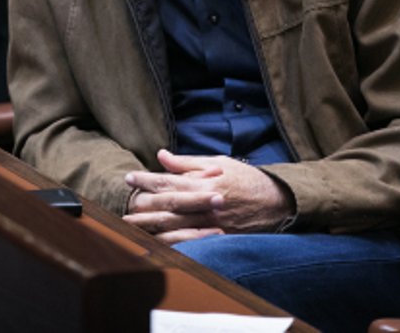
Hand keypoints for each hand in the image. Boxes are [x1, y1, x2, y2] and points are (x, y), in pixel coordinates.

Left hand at [123, 149, 294, 243]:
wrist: (276, 202)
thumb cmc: (247, 179)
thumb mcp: (219, 163)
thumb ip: (189, 162)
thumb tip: (163, 156)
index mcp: (204, 182)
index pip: (169, 179)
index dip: (146, 178)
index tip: (129, 177)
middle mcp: (204, 203)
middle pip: (166, 204)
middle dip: (142, 204)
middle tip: (123, 206)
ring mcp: (210, 222)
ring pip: (173, 226)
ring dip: (149, 227)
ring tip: (129, 227)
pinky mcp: (216, 237)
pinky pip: (188, 243)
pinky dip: (170, 244)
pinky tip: (154, 244)